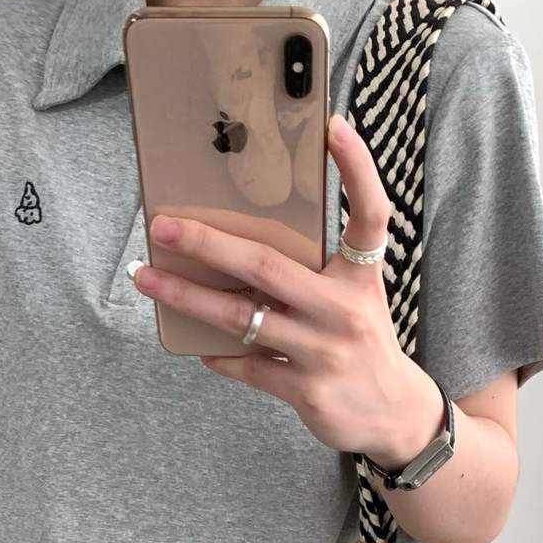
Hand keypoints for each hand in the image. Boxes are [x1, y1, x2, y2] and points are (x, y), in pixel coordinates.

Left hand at [130, 114, 443, 469]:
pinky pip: (248, 366)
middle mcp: (345, 310)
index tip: (333, 126)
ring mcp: (325, 353)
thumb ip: (315, 271)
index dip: (357, 169)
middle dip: (208, 244)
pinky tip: (196, 344)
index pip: (369, 214)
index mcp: (362, 277)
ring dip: (187, 297)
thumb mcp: (355, 298)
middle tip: (163, 224)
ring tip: (148, 278)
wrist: (395, 415)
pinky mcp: (308, 392)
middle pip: (266, 266)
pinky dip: (218, 355)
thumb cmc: (363, 343)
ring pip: (242, 318)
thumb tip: (240, 247)